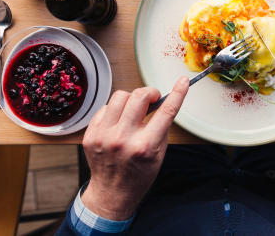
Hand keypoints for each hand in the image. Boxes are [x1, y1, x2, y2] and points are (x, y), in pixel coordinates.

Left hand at [80, 77, 189, 220]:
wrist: (113, 193)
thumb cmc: (139, 174)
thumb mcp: (159, 153)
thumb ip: (161, 126)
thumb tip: (164, 100)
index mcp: (145, 146)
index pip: (166, 111)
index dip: (177, 93)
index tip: (183, 82)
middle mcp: (123, 139)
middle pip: (139, 96)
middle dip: (150, 93)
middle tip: (152, 99)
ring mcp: (104, 136)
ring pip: (120, 96)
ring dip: (131, 99)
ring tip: (134, 110)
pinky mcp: (91, 134)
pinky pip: (105, 107)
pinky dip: (115, 110)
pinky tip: (119, 121)